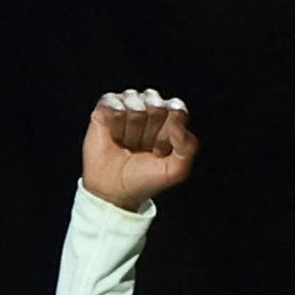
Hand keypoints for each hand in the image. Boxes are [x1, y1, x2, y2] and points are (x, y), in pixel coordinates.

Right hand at [82, 87, 195, 210]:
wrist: (113, 191)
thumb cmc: (143, 179)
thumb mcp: (175, 170)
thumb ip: (189, 147)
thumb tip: (177, 123)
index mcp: (171, 116)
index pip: (176, 110)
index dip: (167, 133)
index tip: (158, 152)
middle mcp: (150, 106)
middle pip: (156, 106)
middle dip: (149, 132)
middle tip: (141, 149)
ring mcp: (128, 104)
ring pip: (135, 104)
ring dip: (131, 130)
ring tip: (127, 144)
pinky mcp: (106, 107)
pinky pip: (115, 105)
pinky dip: (115, 124)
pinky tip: (114, 136)